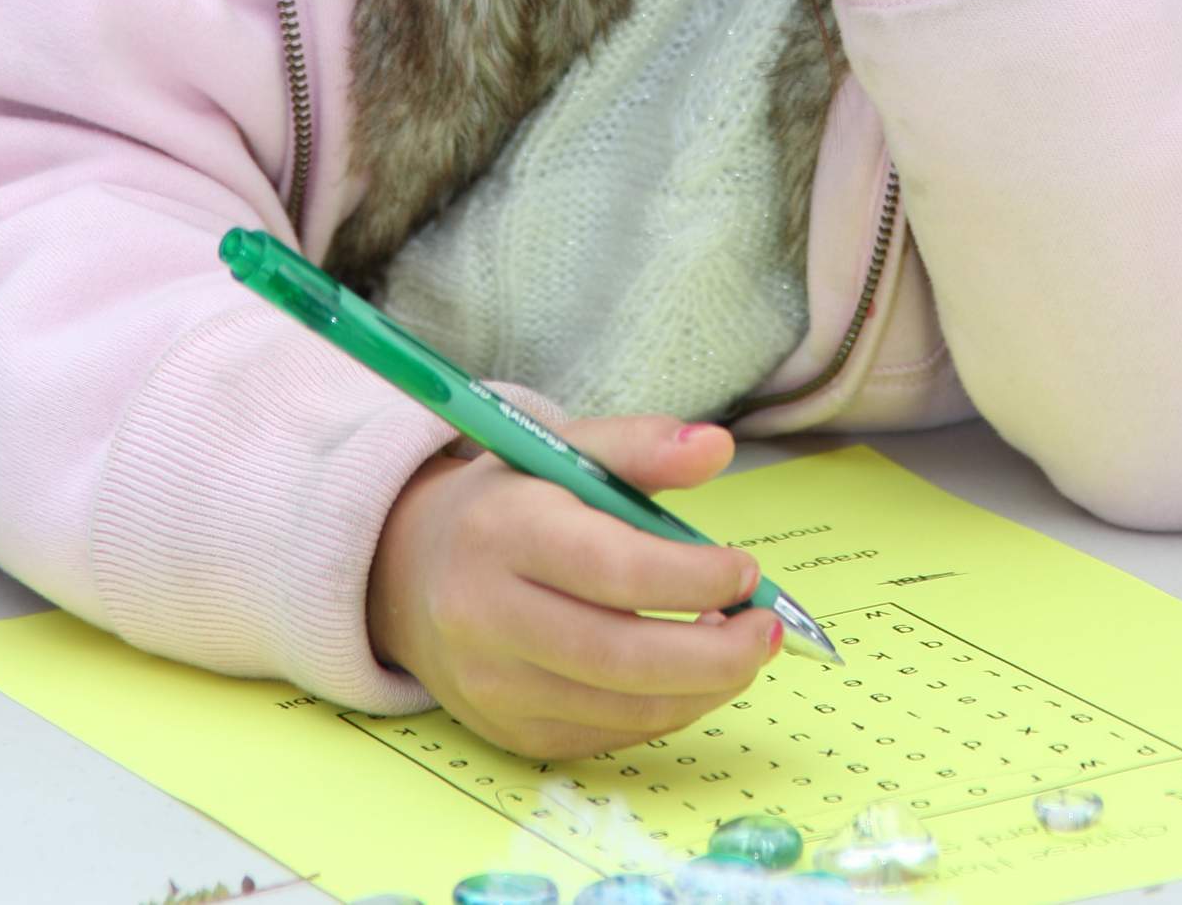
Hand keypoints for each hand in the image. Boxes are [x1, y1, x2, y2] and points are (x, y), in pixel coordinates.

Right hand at [365, 412, 780, 759]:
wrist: (414, 571)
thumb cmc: (512, 502)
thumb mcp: (564, 452)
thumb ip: (642, 445)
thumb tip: (717, 447)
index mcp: (502, 531)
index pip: (613, 568)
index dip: (693, 577)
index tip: (744, 569)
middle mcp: (485, 616)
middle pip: (621, 656)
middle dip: (715, 652)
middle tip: (767, 629)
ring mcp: (492, 686)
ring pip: (621, 707)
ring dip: (701, 686)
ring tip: (739, 647)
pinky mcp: (508, 733)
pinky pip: (606, 735)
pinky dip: (664, 709)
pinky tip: (690, 673)